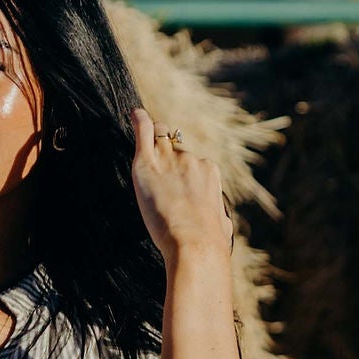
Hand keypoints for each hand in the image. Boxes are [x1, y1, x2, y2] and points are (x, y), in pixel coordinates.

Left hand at [130, 105, 232, 271]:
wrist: (195, 244)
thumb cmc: (210, 242)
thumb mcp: (222, 225)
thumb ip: (220, 217)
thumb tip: (224, 226)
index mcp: (210, 171)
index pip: (194, 163)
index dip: (182, 172)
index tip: (176, 184)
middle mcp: (191, 160)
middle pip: (175, 149)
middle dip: (168, 156)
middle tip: (159, 173)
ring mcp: (169, 160)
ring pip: (159, 139)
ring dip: (154, 144)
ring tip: (145, 152)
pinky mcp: (147, 164)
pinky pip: (143, 133)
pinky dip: (139, 122)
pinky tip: (134, 114)